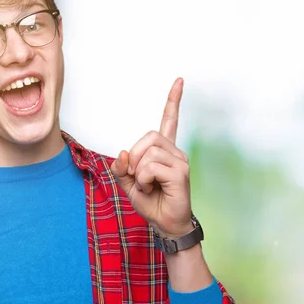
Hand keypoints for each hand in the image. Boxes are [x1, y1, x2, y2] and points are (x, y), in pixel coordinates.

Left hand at [111, 78, 192, 237]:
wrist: (166, 224)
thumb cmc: (151, 202)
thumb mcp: (129, 184)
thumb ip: (122, 168)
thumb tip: (123, 152)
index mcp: (165, 151)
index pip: (170, 120)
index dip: (173, 100)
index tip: (180, 80)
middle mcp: (175, 152)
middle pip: (148, 137)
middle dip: (135, 157)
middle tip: (137, 177)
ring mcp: (180, 161)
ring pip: (148, 152)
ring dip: (139, 171)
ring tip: (147, 185)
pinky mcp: (181, 172)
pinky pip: (151, 166)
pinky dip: (144, 179)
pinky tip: (151, 188)